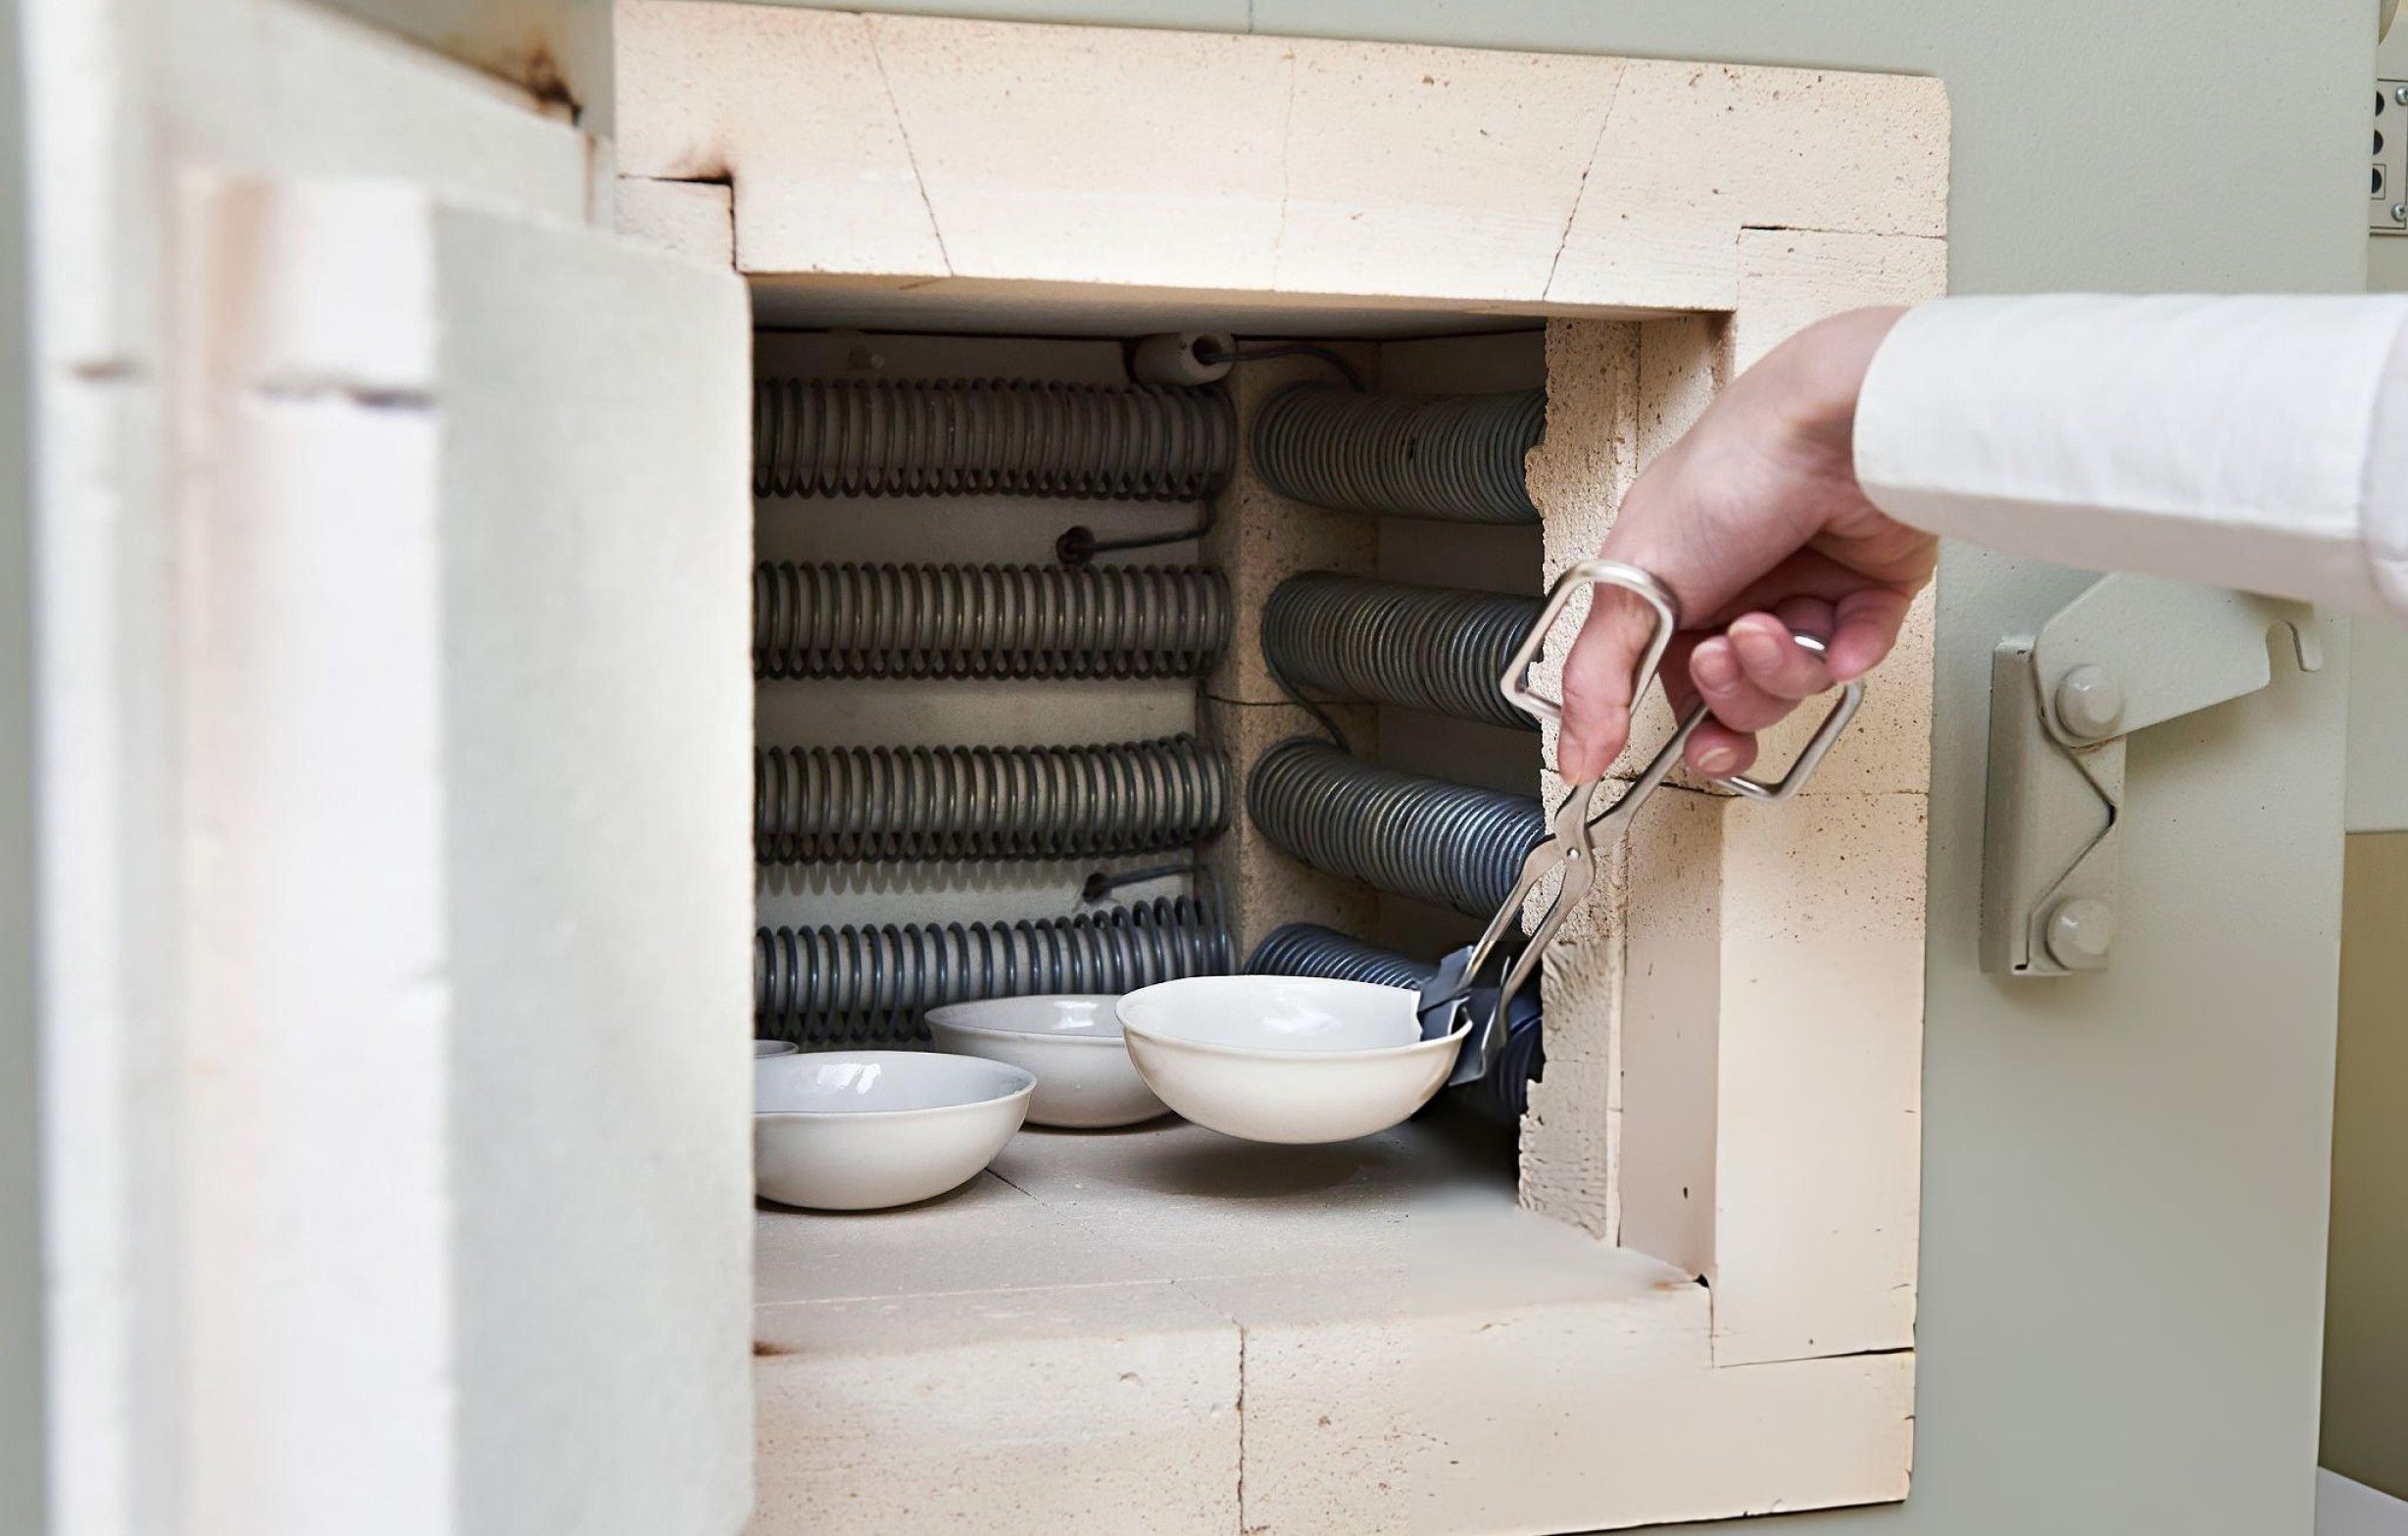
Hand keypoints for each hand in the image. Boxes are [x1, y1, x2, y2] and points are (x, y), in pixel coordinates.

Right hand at [1555, 306, 1935, 781]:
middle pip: (1738, 691)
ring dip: (1785, 665)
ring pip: (1797, 678)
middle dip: (1735, 688)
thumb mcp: (1633, 584)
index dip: (1691, 718)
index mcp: (1672, 582)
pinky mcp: (1869, 586)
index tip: (1698, 743)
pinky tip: (1839, 633)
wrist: (1835, 430)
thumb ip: (1598, 679)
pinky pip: (1861, 651)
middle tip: (1726, 653)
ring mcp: (1804, 586)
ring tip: (1776, 624)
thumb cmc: (1729, 473)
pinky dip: (1852, 652)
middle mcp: (1737, 585)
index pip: (1674, 679)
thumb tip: (1574, 755)